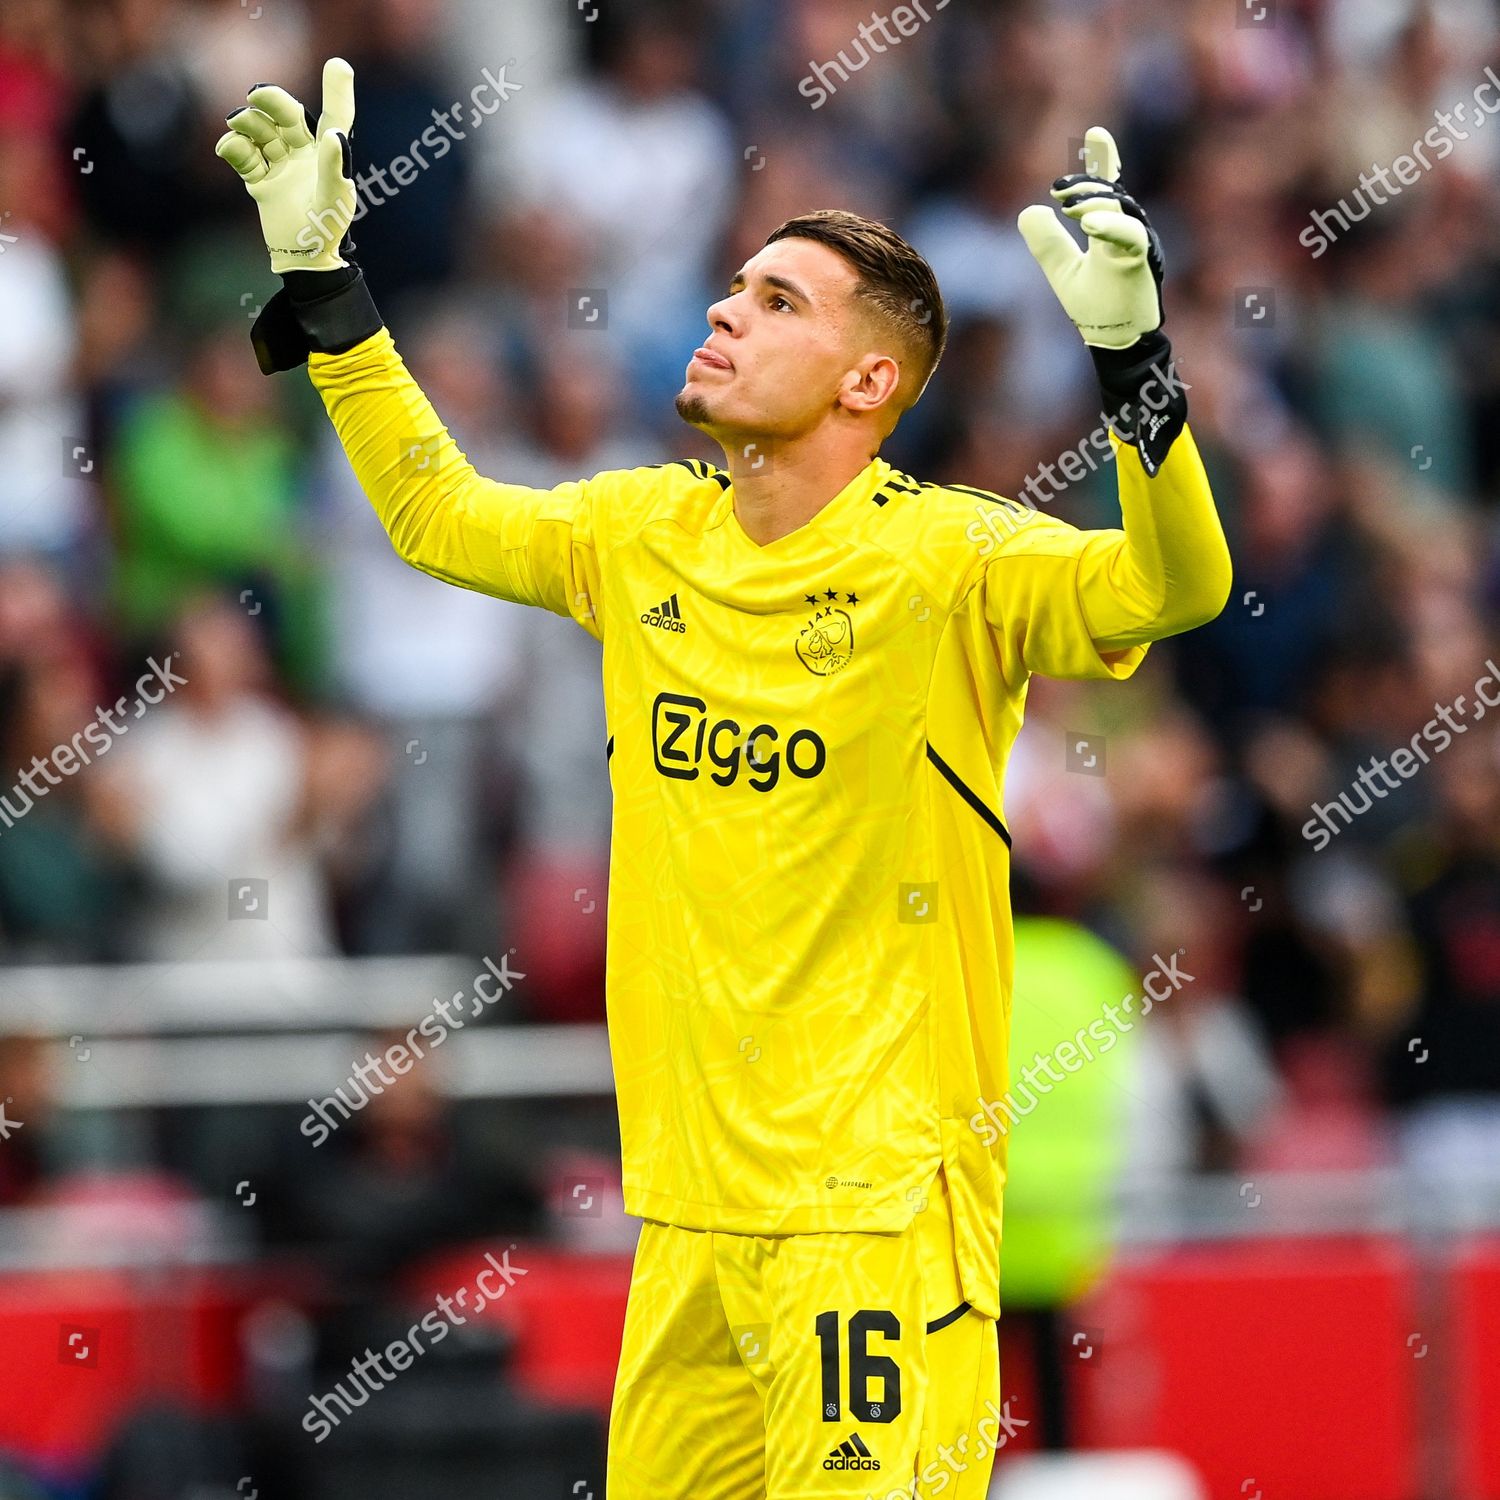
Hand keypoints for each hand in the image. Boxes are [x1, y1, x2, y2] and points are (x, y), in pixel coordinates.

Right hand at [215, 57, 357, 274]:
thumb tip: (335, 136)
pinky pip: (244, 156)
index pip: (335, 117)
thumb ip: (335, 168)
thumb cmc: (327, 230)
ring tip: (236, 126)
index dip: (336, 92)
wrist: (303, 261)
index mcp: (329, 156)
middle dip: (271, 101)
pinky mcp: (260, 181)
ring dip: (247, 123)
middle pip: (286, 116)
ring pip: (261, 132)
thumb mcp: (334, 200)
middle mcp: (304, 155)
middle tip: (256, 95)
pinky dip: (234, 148)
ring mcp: (280, 166)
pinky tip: (229, 148)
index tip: (337, 65)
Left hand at [1018, 125, 1164, 349]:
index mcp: (1109, 230)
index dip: (1103, 160)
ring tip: (1068, 204)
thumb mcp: (1062, 271)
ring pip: (1121, 209)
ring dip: (1093, 201)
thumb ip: (1048, 243)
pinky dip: (1109, 225)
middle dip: (1087, 183)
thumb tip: (1029, 211)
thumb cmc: (1096, 307)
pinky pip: (1131, 236)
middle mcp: (1126, 231)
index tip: (1094, 134)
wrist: (1115, 340)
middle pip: (1113, 192)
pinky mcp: (1140, 261)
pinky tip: (1087, 222)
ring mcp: (1136, 244)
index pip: (1107, 189)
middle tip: (1058, 188)